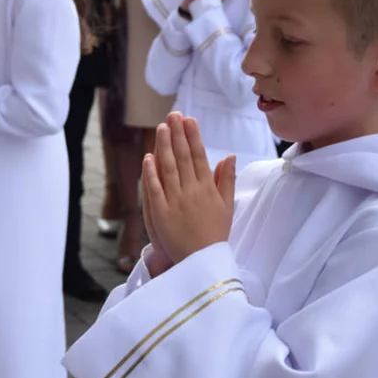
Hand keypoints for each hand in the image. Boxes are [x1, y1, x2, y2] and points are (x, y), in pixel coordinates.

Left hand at [142, 112, 234, 263]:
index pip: (199, 157)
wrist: (202, 262)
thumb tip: (229, 155)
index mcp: (208, 189)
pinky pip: (155, 190)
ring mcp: (175, 202)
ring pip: (168, 169)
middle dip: (178, 134)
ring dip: (164, 147)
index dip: (193, 137)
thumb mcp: (227, 206)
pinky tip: (148, 157)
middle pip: (183, 158)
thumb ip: (227, 180)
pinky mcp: (161, 214)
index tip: (189, 120)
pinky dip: (151, 173)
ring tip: (161, 128)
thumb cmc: (215, 234)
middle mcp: (192, 192)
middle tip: (173, 115)